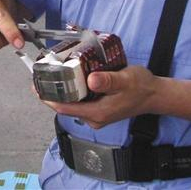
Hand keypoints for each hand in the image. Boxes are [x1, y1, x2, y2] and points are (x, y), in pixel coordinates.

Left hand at [37, 65, 159, 128]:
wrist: (154, 94)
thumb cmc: (140, 86)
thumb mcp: (125, 79)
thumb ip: (108, 80)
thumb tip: (90, 80)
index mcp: (97, 113)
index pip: (65, 108)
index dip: (48, 98)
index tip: (36, 87)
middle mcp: (94, 117)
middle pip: (66, 106)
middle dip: (53, 92)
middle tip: (43, 74)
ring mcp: (97, 114)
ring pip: (73, 103)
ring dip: (63, 90)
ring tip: (53, 73)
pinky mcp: (100, 109)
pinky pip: (81, 101)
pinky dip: (73, 91)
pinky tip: (71, 77)